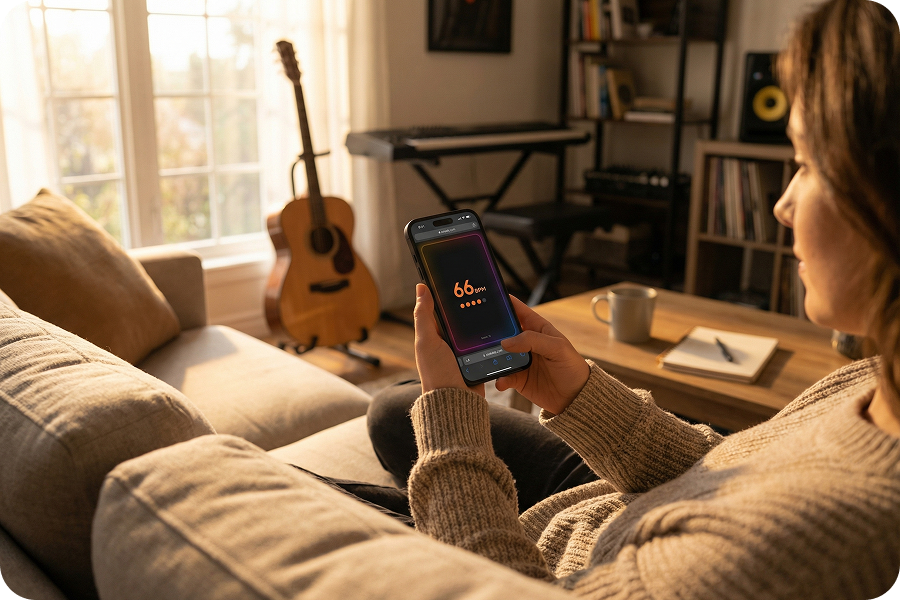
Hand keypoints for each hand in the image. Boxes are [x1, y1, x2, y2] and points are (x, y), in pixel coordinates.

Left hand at [413, 284, 484, 396]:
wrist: (457, 404)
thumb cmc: (437, 375)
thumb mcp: (427, 341)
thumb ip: (423, 315)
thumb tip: (421, 287)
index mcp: (434, 335)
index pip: (440, 308)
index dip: (447, 293)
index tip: (457, 276)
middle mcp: (448, 342)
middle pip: (461, 317)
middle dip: (469, 304)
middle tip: (481, 285)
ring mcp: (464, 351)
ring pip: (476, 328)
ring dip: (483, 319)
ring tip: (493, 301)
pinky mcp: (479, 359)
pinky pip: (487, 342)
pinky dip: (493, 335)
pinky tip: (501, 324)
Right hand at [496, 295, 589, 414]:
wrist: (575, 398)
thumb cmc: (572, 367)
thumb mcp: (557, 348)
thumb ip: (533, 341)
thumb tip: (506, 342)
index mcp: (537, 328)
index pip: (518, 310)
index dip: (505, 302)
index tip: (489, 297)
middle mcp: (526, 342)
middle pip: (503, 332)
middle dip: (492, 331)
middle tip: (479, 333)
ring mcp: (520, 360)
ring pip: (499, 354)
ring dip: (491, 356)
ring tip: (486, 358)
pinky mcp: (517, 378)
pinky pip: (502, 376)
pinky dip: (499, 378)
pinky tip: (501, 381)